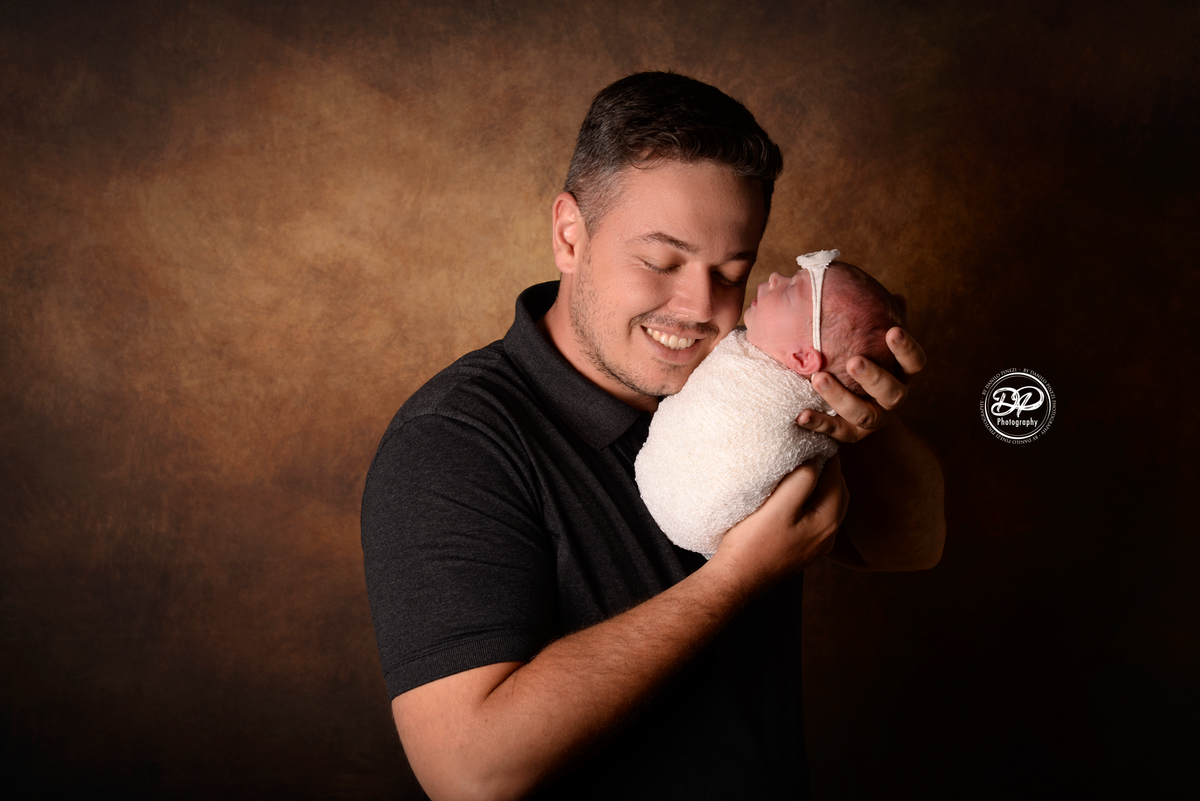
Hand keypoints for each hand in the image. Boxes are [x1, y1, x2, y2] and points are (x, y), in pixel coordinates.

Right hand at [711, 456, 848, 595]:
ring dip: (819, 485)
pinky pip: (815, 516)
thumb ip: (801, 480)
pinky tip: (794, 493)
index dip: (827, 456)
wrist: (736, 577)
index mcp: (827, 522)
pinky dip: (811, 499)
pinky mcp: (802, 547)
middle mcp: (828, 535)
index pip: (836, 479)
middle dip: (827, 469)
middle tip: (811, 448)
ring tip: (802, 466)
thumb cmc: (753, 542)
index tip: (816, 438)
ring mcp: (816, 544)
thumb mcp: (778, 506)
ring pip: (827, 504)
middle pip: (836, 492)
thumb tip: (815, 459)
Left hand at [797, 327, 926, 442]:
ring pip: (863, 415)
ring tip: (818, 379)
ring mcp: (874, 420)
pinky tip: (800, 414)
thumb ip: (878, 320)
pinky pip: (835, 432)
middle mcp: (893, 398)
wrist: (855, 407)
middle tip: (854, 360)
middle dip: (873, 377)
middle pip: (892, 393)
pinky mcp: (850, 435)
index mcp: (902, 374)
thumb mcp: (872, 341)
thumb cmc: (865, 361)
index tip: (893, 331)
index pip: (915, 362)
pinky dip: (818, 422)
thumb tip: (892, 295)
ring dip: (840, 397)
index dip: (906, 348)